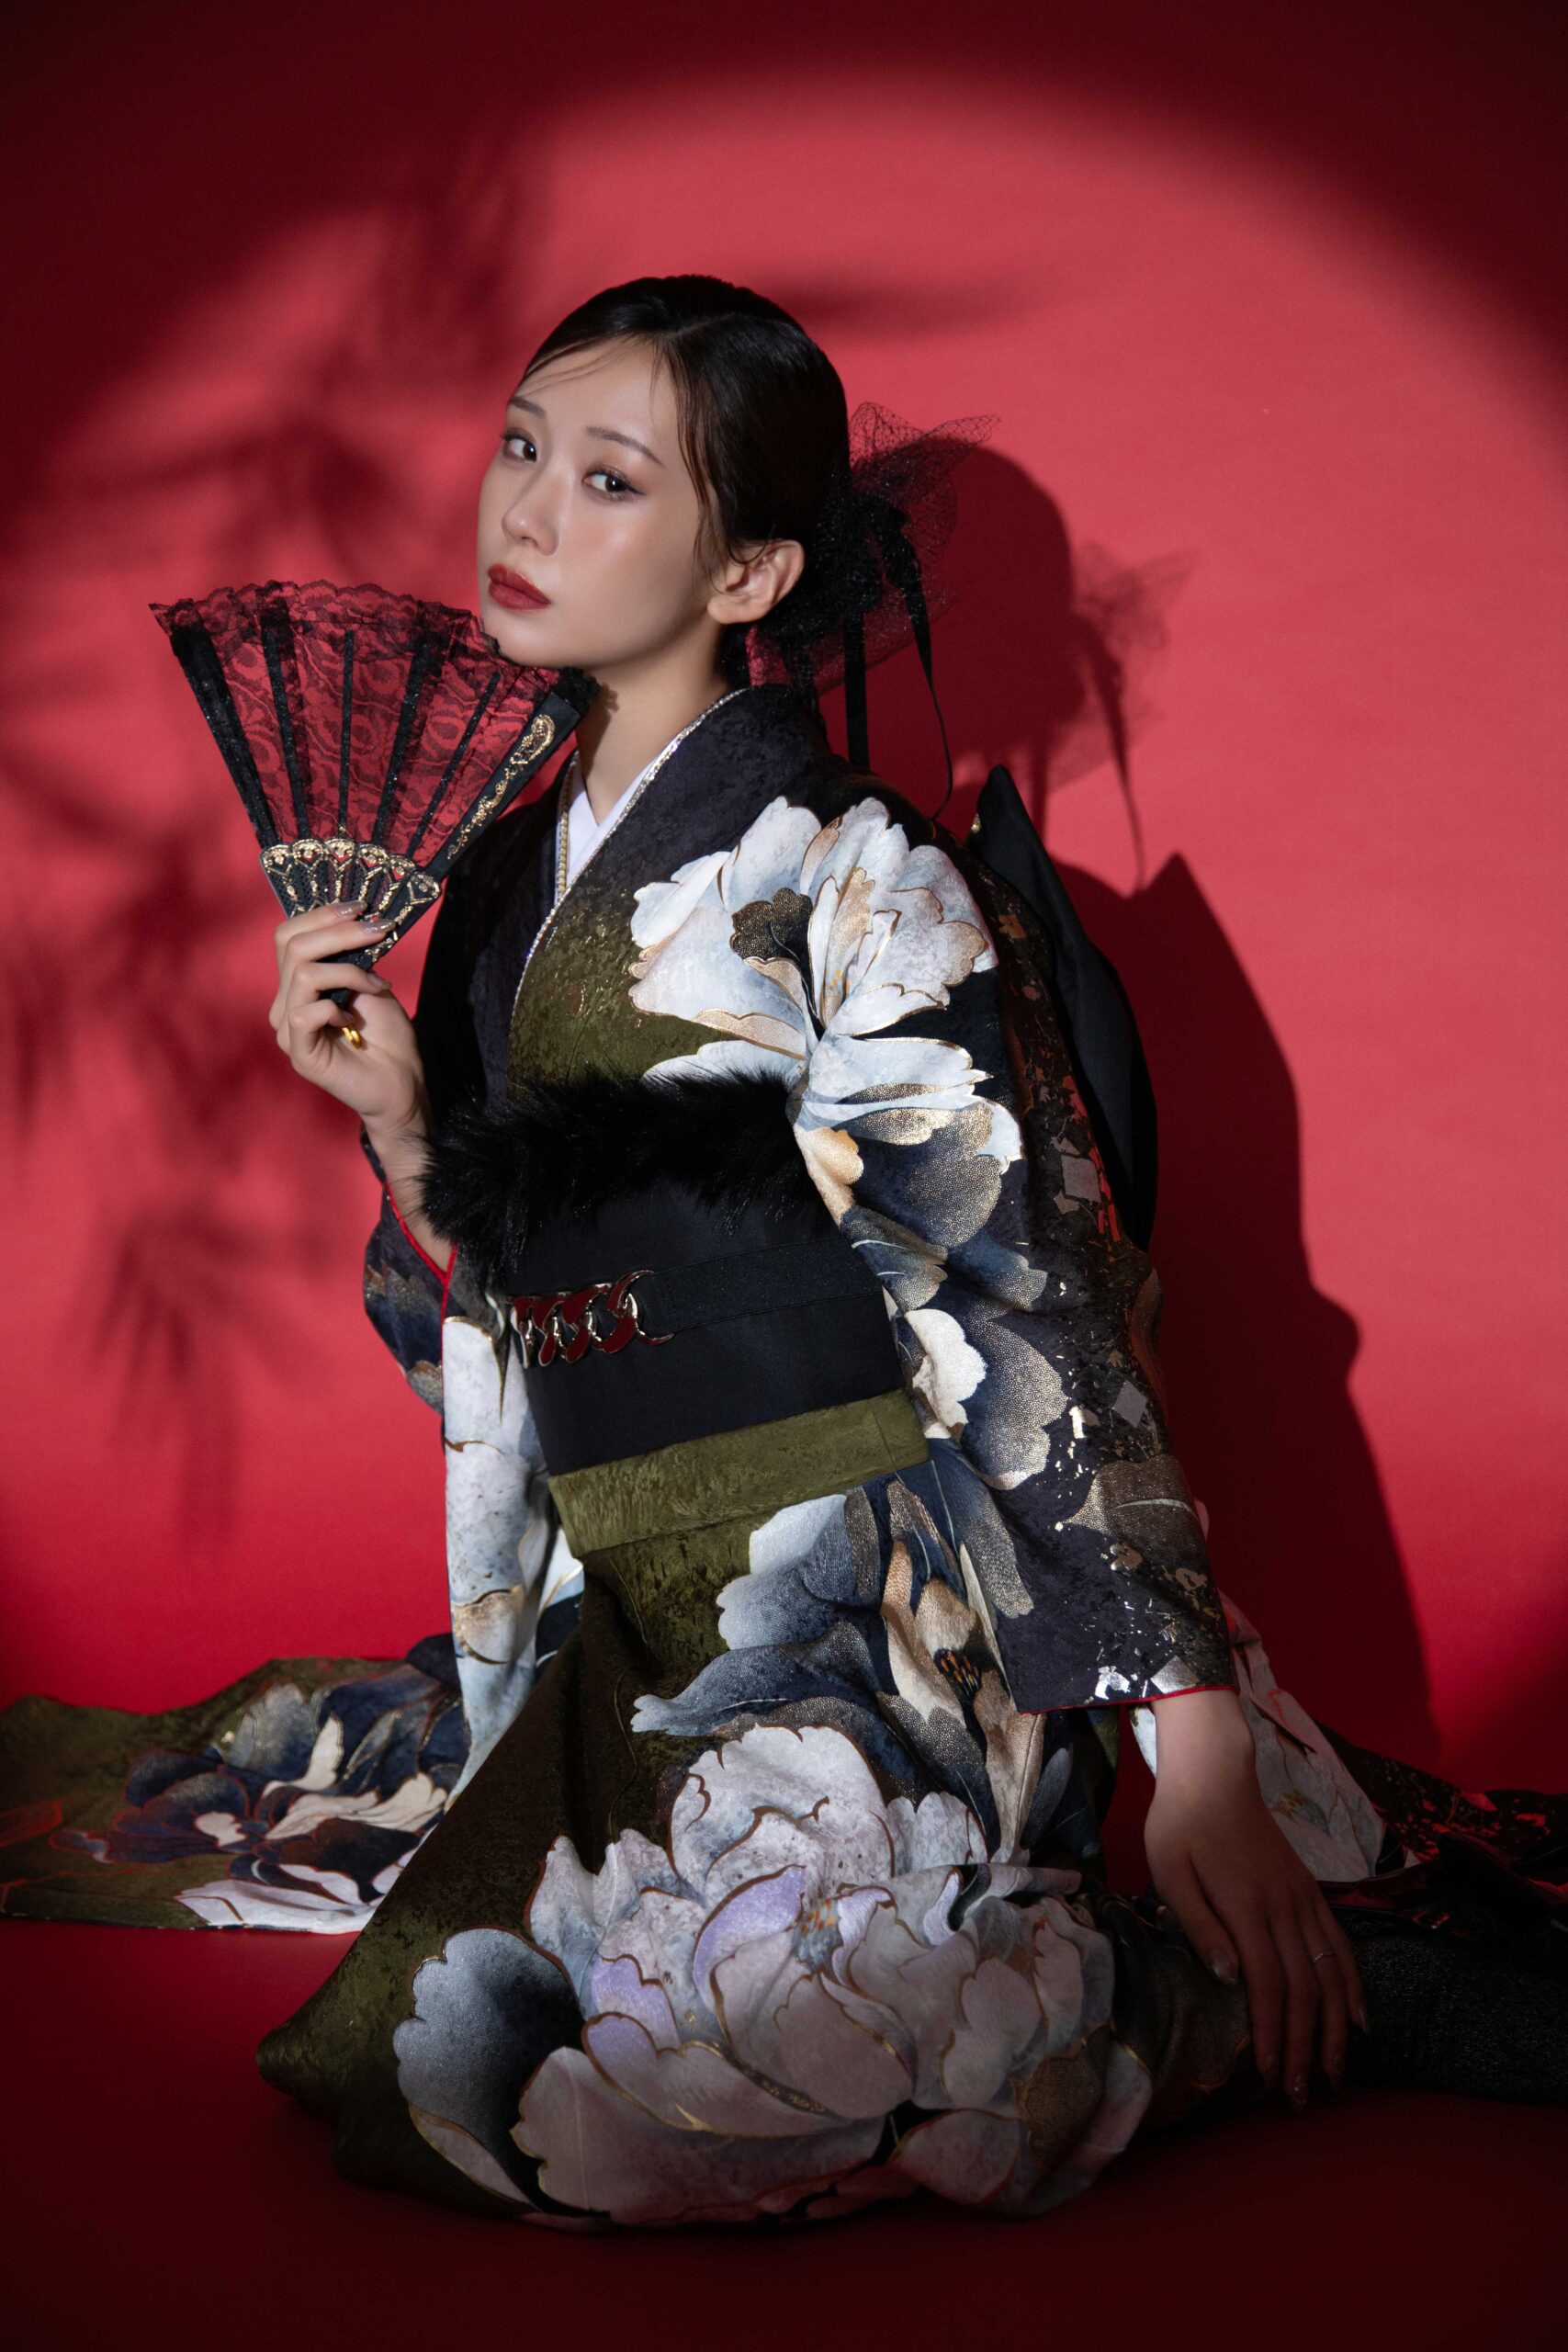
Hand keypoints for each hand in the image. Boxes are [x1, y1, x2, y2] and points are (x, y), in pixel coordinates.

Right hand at [268, 904, 425, 1127]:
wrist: (403, 1085)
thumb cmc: (387, 1038)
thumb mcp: (371, 983)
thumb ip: (352, 956)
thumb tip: (353, 918)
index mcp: (298, 985)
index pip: (287, 936)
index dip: (321, 915)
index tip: (360, 907)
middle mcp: (286, 1004)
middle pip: (292, 946)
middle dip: (339, 931)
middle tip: (377, 929)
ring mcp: (288, 1030)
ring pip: (302, 974)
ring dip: (347, 970)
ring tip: (376, 984)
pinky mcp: (299, 1053)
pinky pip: (305, 1012)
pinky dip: (336, 1006)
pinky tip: (354, 1021)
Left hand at [1142, 1692, 1367, 2107]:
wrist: (1216, 1773)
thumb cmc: (1181, 1824)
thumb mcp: (1170, 1871)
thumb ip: (1199, 1925)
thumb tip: (1231, 1979)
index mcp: (1246, 1907)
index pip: (1269, 1986)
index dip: (1275, 2036)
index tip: (1272, 2078)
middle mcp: (1284, 1908)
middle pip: (1307, 1990)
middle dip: (1307, 2047)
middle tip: (1305, 2096)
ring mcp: (1303, 1899)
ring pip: (1331, 1972)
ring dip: (1336, 2028)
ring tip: (1335, 2072)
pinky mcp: (1310, 1891)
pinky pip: (1340, 1944)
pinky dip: (1353, 1985)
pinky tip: (1360, 2018)